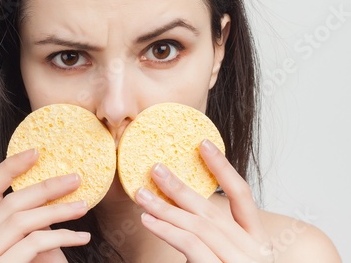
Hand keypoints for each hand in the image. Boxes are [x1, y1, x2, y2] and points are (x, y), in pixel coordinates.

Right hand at [0, 148, 90, 262]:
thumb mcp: (31, 248)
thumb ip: (35, 224)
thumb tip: (59, 191)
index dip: (10, 167)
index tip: (37, 152)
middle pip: (10, 203)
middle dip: (46, 187)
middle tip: (76, 178)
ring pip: (21, 221)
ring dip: (57, 210)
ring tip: (84, 206)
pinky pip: (32, 245)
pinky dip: (60, 237)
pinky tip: (81, 237)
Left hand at [135, 140, 273, 262]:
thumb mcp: (226, 257)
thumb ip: (210, 238)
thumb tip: (181, 214)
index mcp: (255, 241)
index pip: (243, 196)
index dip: (223, 168)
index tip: (203, 144)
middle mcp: (253, 249)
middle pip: (212, 210)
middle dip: (180, 186)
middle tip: (154, 168)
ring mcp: (240, 262)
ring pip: (198, 225)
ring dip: (165, 207)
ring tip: (140, 194)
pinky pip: (191, 245)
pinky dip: (168, 229)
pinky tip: (149, 220)